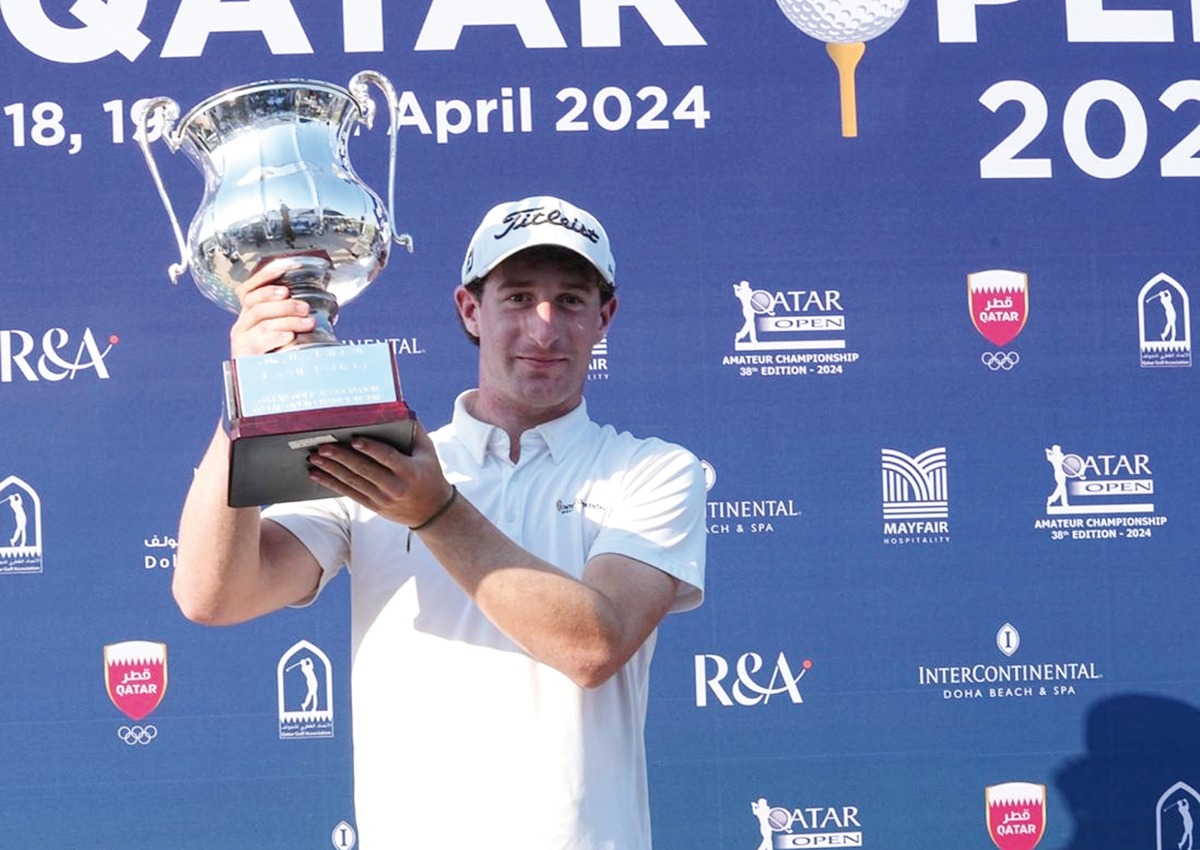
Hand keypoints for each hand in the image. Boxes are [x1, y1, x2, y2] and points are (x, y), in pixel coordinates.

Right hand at [229, 258, 316, 357]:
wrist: (261, 390)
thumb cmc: (276, 358)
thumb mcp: (280, 335)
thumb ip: (288, 320)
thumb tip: (315, 309)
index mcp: (249, 316)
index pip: (249, 290)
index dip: (264, 277)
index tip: (285, 269)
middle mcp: (241, 325)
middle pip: (257, 304)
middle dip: (284, 303)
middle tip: (305, 307)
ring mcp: (240, 340)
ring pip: (262, 321)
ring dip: (287, 318)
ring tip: (307, 321)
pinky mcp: (244, 356)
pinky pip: (258, 342)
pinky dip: (275, 336)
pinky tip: (288, 336)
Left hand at [306, 423, 453, 527]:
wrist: (432, 511)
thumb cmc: (430, 473)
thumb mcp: (428, 452)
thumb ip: (415, 430)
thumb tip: (399, 408)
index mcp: (410, 471)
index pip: (387, 457)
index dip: (370, 448)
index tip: (354, 439)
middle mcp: (395, 486)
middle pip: (364, 470)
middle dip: (341, 457)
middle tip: (322, 446)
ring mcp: (383, 498)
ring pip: (353, 482)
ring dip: (331, 470)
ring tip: (314, 458)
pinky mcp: (374, 505)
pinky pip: (350, 493)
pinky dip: (331, 484)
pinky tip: (317, 475)